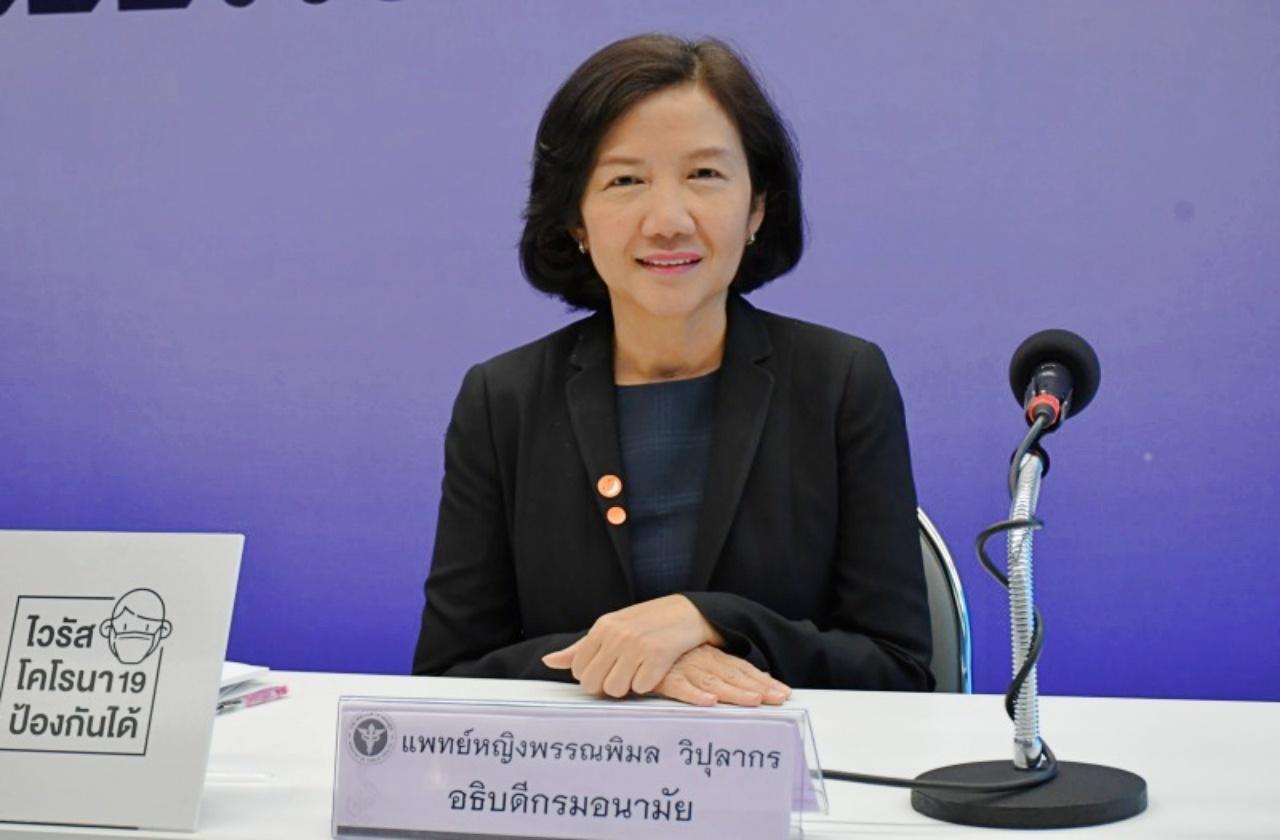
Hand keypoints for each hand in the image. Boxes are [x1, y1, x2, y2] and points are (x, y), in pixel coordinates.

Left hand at [542, 595, 722, 697]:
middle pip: (594, 683)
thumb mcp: (612, 628)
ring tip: (638, 673)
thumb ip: (581, 648)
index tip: (608, 671)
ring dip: (627, 688)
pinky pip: (641, 688)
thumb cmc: (647, 622)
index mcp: (602, 627)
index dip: (593, 677)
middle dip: (607, 686)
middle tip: (623, 676)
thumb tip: (548, 661)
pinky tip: (655, 670)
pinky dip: (648, 684)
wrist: (688, 612)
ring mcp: (637, 645)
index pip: (579, 669)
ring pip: (615, 689)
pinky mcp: (658, 655)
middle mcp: (616, 635)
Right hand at [654, 645, 790, 706]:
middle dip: (758, 687)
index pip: (740, 668)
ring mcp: (681, 667)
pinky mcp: (660, 676)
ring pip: (712, 680)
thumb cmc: (660, 661)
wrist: (626, 646)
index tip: (784, 693)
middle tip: (779, 698)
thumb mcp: (689, 663)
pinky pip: (679, 686)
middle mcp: (699, 659)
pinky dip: (694, 694)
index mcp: (707, 656)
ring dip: (733, 691)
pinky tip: (709, 701)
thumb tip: (740, 686)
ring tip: (754, 701)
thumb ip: (711, 674)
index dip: (762, 680)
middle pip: (733, 675)